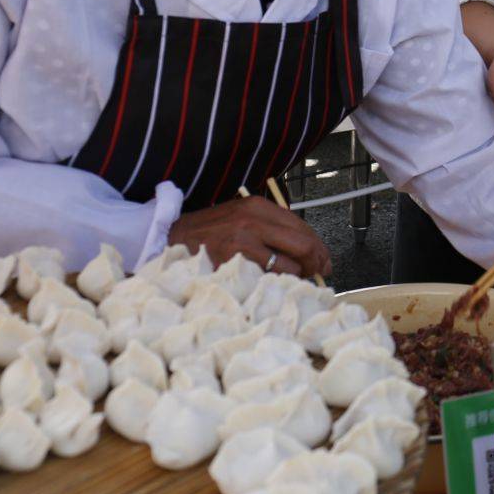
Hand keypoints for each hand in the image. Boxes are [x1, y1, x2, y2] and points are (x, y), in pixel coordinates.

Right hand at [167, 196, 331, 279]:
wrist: (168, 240)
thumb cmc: (208, 234)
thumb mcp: (240, 219)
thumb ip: (270, 229)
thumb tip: (308, 251)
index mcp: (258, 206)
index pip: (303, 226)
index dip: (319, 247)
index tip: (325, 260)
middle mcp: (253, 220)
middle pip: (304, 244)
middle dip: (316, 262)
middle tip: (319, 274)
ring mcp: (242, 241)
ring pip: (290, 265)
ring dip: (296, 278)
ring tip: (291, 282)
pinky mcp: (233, 262)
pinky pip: (269, 279)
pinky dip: (276, 286)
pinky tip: (272, 287)